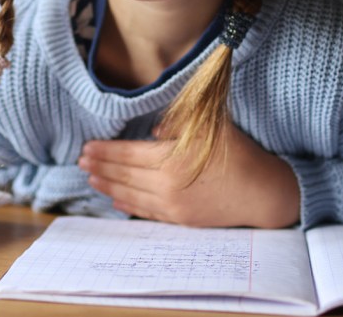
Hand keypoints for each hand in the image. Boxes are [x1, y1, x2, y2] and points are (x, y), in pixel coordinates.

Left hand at [79, 122, 300, 227]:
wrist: (262, 192)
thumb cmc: (238, 154)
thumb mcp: (210, 127)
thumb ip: (180, 123)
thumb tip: (154, 128)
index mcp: (171, 159)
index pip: (128, 154)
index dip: (106, 151)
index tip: (87, 146)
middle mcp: (167, 185)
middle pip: (124, 175)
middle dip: (100, 167)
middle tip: (80, 161)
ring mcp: (172, 206)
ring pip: (131, 195)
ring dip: (108, 186)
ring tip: (90, 178)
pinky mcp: (181, 220)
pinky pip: (146, 212)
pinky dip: (127, 205)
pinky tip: (115, 199)